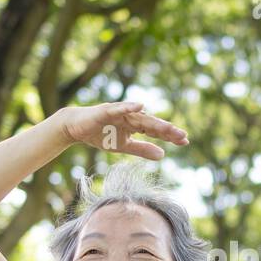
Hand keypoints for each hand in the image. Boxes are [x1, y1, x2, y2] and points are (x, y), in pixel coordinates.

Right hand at [55, 101, 189, 160]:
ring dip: (154, 122)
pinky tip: (140, 106)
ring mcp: (120, 112)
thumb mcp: (124, 146)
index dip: (169, 135)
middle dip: (167, 130)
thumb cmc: (100, 135)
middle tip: (183, 136)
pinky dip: (129, 107)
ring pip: (140, 117)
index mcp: (136, 125)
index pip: (156, 131)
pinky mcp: (106, 110)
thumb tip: (163, 154)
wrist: (76, 128)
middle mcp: (131, 116)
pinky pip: (119, 108)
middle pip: (152, 124)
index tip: (185, 141)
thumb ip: (142, 149)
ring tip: (169, 128)